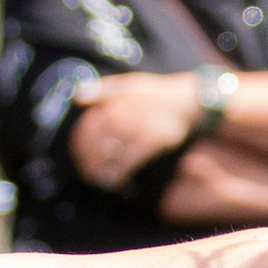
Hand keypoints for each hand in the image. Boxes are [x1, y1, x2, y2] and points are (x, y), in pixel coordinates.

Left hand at [69, 71, 203, 189]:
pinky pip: (129, 161)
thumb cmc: (156, 95)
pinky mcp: (153, 140)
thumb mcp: (130, 85)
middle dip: (88, 162)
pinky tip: (118, 182)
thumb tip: (77, 97)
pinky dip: (120, 174)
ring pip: (109, 154)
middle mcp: (123, 113)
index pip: (87, 128)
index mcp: (114, 101)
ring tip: (99, 181)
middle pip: (94, 143)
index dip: (79, 146)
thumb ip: (103, 90)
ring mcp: (138, 127)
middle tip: (88, 174)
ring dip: (100, 170)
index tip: (80, 158)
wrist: (190, 101)